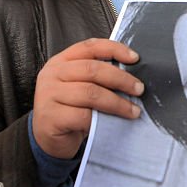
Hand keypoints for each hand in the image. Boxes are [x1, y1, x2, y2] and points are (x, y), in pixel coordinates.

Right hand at [32, 38, 143, 158]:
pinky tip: (111, 123)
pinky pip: (83, 116)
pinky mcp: (50, 117)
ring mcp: (48, 95)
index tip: (134, 58)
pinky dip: (101, 120)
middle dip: (121, 79)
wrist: (48, 139)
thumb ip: (96, 77)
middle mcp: (52, 74)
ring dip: (117, 103)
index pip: (89, 47)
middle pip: (92, 69)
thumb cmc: (70, 110)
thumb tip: (131, 75)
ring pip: (90, 93)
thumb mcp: (80, 87)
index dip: (114, 49)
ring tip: (133, 110)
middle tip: (138, 89)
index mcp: (61, 61)